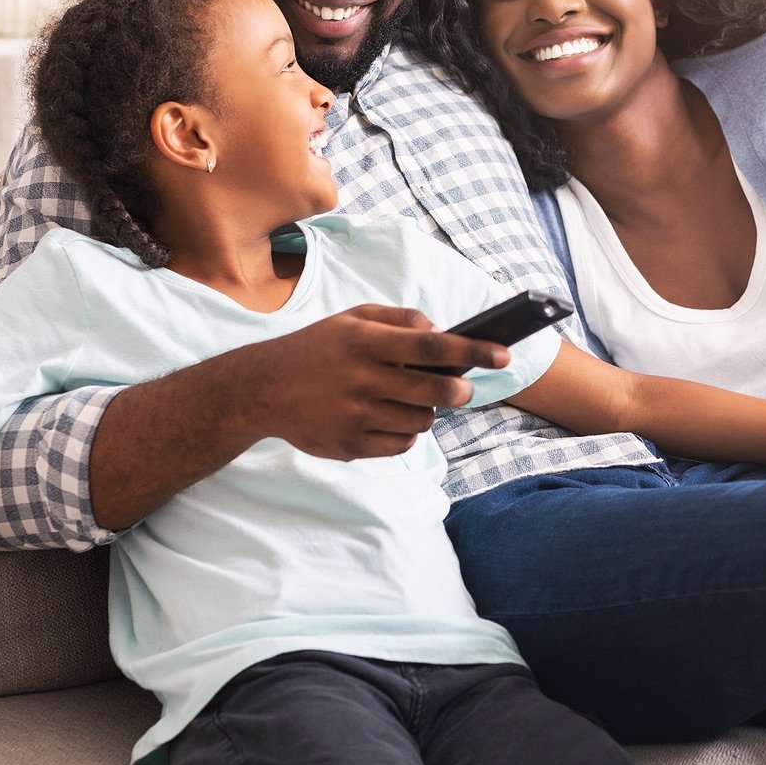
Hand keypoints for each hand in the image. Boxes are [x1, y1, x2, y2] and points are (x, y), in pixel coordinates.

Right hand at [242, 304, 510, 460]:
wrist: (261, 389)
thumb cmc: (318, 348)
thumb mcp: (353, 318)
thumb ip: (400, 318)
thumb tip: (441, 332)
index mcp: (364, 341)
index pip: (431, 346)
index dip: (472, 351)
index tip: (504, 354)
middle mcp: (362, 379)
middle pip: (436, 392)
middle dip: (460, 391)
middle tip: (461, 388)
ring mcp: (356, 416)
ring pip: (423, 421)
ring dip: (427, 411)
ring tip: (405, 399)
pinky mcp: (350, 446)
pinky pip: (401, 444)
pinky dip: (405, 432)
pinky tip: (387, 417)